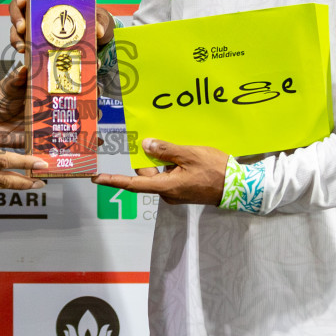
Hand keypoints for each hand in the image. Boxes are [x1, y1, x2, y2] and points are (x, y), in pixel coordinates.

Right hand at [8, 0, 114, 54]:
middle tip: (22, 28)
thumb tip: (99, 31)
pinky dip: (21, 46)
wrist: (92, 35)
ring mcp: (34, 24)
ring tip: (21, 47)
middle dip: (17, 17)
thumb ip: (100, 21)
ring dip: (16, 36)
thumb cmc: (92, 20)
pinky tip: (25, 53)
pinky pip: (22, 41)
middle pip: (18, 8)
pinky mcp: (34, 39)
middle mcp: (38, 9)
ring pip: (17, 27)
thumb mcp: (97, 17)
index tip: (21, 1)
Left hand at [91, 139, 228, 205]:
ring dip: (164, 161)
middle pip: (148, 175)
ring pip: (160, 174)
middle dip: (150, 159)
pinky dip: (173, 165)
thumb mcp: (189, 155)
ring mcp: (176, 193)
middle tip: (158, 142)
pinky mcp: (184, 191)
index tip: (96, 178)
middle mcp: (167, 193)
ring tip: (180, 149)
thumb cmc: (215, 170)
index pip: (133, 184)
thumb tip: (145, 146)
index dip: (113, 180)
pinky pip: (171, 176)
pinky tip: (185, 155)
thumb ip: (165, 150)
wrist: (239, 187)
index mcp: (166, 186)